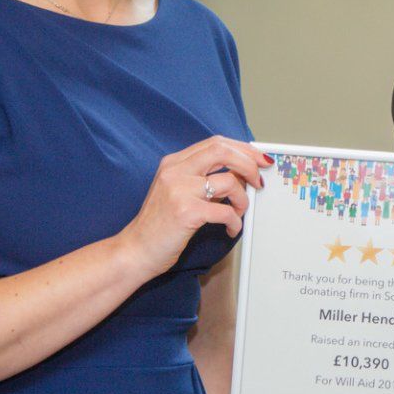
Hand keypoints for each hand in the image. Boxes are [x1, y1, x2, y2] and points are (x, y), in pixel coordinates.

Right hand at [117, 137, 268, 276]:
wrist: (135, 250)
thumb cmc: (159, 224)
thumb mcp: (177, 191)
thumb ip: (202, 178)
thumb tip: (240, 174)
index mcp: (174, 163)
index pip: (215, 143)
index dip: (242, 149)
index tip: (258, 159)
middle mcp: (175, 171)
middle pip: (223, 151)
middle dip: (249, 164)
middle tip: (258, 181)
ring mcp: (179, 190)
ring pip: (229, 181)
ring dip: (243, 198)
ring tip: (239, 211)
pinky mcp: (186, 212)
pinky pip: (225, 211)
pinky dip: (235, 221)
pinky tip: (231, 229)